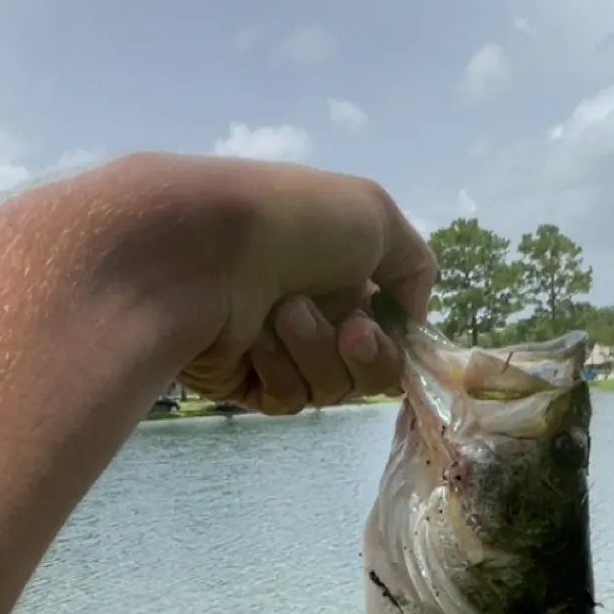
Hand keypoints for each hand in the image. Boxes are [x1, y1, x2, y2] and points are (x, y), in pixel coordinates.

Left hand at [165, 158, 434, 413]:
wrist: (199, 250)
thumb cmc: (292, 220)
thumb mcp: (375, 214)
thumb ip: (414, 267)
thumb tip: (409, 315)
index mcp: (341, 267)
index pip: (391, 326)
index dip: (398, 338)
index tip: (392, 328)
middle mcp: (313, 305)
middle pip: (369, 368)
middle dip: (367, 353)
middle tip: (349, 330)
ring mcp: (275, 344)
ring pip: (330, 387)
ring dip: (317, 351)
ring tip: (281, 313)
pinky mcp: (240, 378)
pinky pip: (287, 398)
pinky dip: (280, 371)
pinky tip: (253, 340)